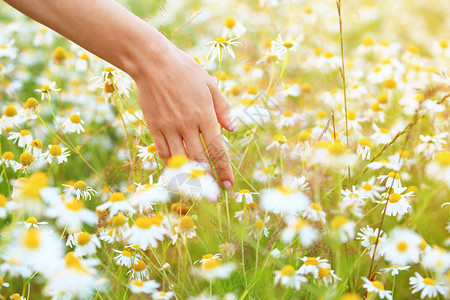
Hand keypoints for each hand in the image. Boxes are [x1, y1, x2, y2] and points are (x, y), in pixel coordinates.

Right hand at [133, 41, 236, 190]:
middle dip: (209, 180)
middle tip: (214, 195)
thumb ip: (222, 109)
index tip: (228, 186)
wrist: (152, 62)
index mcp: (204, 115)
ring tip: (198, 187)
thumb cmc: (185, 70)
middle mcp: (187, 125)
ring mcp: (168, 128)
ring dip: (190, 176)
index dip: (224, 170)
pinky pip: (162, 152)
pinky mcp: (154, 127)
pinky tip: (178, 168)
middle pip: (200, 160)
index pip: (217, 150)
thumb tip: (233, 129)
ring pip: (180, 159)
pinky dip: (171, 163)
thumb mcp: (210, 84)